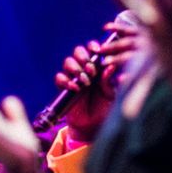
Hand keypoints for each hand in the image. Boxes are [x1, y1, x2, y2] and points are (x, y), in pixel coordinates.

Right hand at [55, 21, 141, 140]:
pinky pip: (59, 77)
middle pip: (78, 51)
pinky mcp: (63, 88)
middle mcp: (84, 69)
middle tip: (92, 71)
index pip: (93, 49)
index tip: (97, 50)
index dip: (93, 46)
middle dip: (84, 58)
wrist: (92, 126)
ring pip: (68, 62)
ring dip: (76, 69)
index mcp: (98, 67)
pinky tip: (76, 89)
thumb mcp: (111, 95)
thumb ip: (110, 81)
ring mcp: (73, 78)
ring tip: (86, 81)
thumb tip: (110, 66)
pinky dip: (66, 81)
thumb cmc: (105, 109)